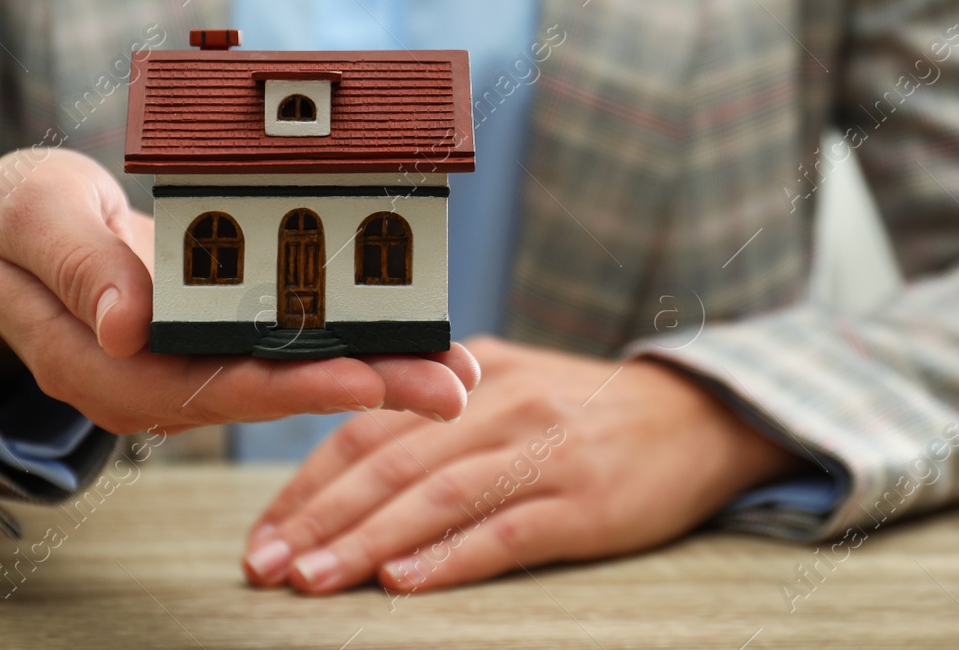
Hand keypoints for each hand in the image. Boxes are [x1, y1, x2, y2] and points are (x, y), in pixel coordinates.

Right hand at [0, 148, 477, 432]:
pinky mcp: (212, 340)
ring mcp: (185, 366)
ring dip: (376, 373)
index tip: (361, 376)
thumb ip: (78, 266)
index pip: (206, 387)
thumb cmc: (18, 219)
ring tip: (455, 369)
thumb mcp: (32, 219)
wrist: (12, 232)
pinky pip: (286, 345)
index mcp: (100, 367)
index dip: (287, 385)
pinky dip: (350, 339)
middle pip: (269, 393)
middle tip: (449, 386)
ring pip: (289, 375)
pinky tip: (411, 337)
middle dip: (364, 388)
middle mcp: (153, 383)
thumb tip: (129, 322)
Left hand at [241, 336, 805, 594]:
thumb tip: (348, 462)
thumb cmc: (585, 413)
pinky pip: (506, 531)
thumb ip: (436, 414)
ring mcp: (544, 451)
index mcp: (470, 373)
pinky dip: (449, 559)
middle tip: (265, 566)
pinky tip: (403, 585)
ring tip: (312, 581)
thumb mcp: (508, 387)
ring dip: (366, 543)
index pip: (368, 425)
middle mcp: (500, 403)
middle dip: (318, 518)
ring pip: (437, 497)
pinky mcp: (585, 501)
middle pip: (390, 462)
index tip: (261, 531)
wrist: (697, 417)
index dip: (306, 481)